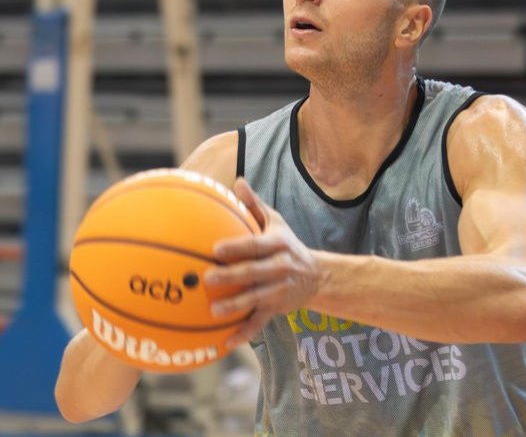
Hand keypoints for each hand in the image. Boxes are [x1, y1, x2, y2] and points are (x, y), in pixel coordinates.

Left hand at [204, 178, 320, 347]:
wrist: (318, 276)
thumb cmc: (287, 245)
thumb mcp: (276, 222)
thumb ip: (254, 205)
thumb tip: (237, 181)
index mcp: (277, 245)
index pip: (255, 245)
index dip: (237, 247)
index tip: (215, 248)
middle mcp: (280, 268)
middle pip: (253, 273)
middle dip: (231, 277)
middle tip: (207, 279)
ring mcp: (279, 291)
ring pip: (255, 299)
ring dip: (235, 306)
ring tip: (214, 311)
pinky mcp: (277, 310)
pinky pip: (259, 322)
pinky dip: (244, 333)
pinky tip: (226, 342)